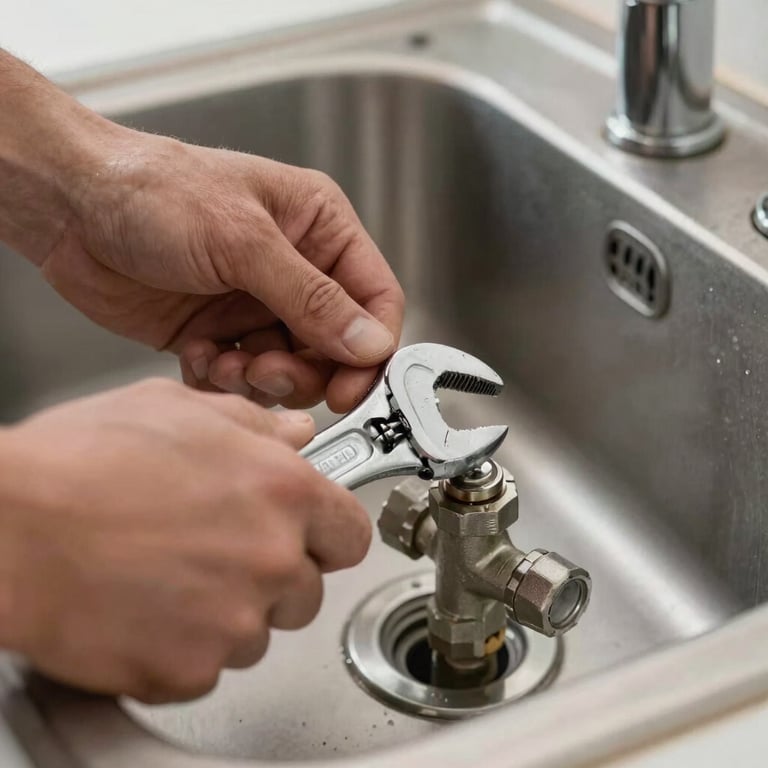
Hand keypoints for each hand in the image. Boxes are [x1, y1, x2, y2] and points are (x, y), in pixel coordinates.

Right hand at [0, 379, 370, 701]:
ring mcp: (232, 623)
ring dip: (227, 612)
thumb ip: (252, 423)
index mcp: (282, 492)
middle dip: (273, 574)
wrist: (6, 527)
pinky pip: (206, 667)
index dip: (329, 534)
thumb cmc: (80, 461)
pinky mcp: (186, 671)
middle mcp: (270, 560)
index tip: (312, 537)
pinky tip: (144, 606)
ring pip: (257, 632)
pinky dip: (182, 646)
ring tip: (168, 572)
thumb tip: (294, 435)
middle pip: (306, 589)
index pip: (351, 534)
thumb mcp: (176, 409)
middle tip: (218, 550)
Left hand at [41, 127, 403, 411]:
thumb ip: (313, 299)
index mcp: (318, 229)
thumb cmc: (152, 190)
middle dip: (305, 371)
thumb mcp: (244, 241)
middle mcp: (294, 270)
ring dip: (260, 378)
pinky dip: (222, 379)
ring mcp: (256, 305)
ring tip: (226, 360)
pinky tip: (196, 353)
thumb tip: (369, 342)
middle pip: (334, 347)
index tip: (350, 386)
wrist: (70, 208)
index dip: (370, 349)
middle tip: (269, 370)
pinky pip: (243, 380)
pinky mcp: (219, 334)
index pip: (375, 299)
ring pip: (291, 370)